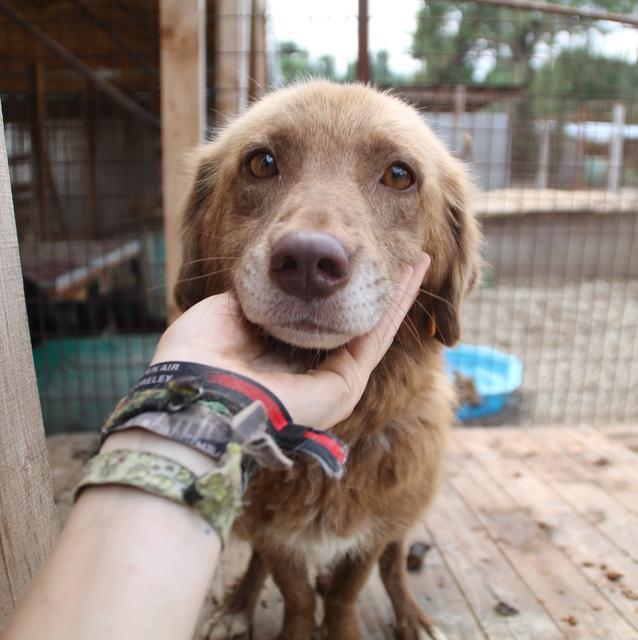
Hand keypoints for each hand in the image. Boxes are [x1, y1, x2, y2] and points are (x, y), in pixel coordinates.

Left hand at [152, 253, 430, 429]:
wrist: (194, 391)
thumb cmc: (198, 356)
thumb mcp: (225, 311)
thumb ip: (257, 295)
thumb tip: (276, 276)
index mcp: (282, 358)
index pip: (320, 320)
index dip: (338, 290)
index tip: (351, 261)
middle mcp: (311, 373)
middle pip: (353, 324)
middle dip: (375, 289)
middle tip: (400, 257)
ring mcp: (332, 384)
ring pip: (372, 329)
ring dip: (396, 294)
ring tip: (417, 262)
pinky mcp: (345, 386)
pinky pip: (376, 338)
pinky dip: (397, 305)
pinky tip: (410, 275)